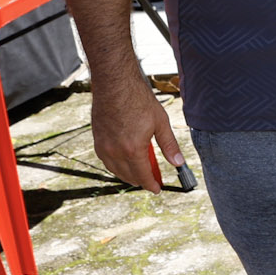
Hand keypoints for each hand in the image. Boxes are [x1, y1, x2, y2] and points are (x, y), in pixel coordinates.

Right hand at [90, 73, 185, 191]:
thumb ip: (169, 145)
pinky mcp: (96, 140)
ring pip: (115, 170)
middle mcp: (114, 152)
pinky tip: (125, 161)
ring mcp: (103, 146)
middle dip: (141, 181)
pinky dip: (117, 165)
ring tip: (140, 173)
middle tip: (153, 180)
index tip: (157, 190)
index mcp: (132, 149)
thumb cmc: (138, 100)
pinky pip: (106, 160)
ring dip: (128, 175)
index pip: (142, 176)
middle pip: (128, 176)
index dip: (151, 185)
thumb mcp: (161, 123)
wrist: (114, 84)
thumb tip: (178, 163)